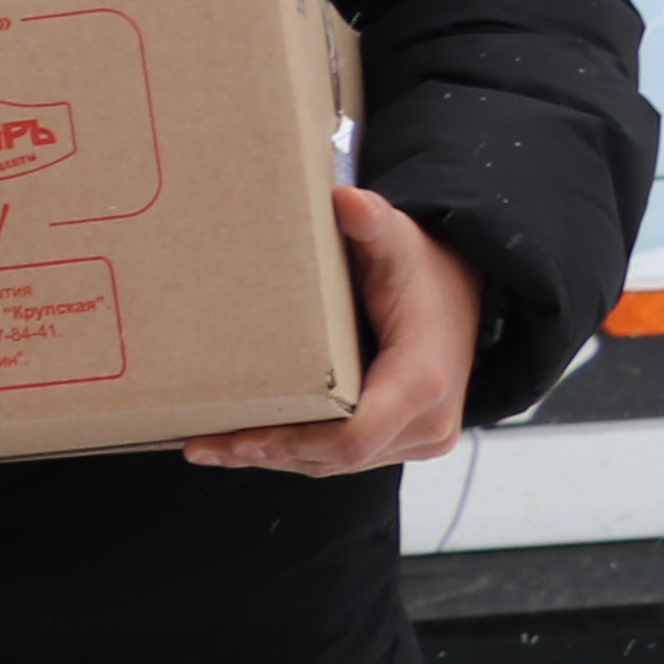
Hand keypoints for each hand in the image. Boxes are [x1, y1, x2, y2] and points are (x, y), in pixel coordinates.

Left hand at [190, 185, 482, 476]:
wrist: (462, 289)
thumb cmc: (420, 264)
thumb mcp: (397, 240)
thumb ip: (372, 223)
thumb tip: (346, 200)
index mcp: (421, 380)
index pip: (353, 437)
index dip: (293, 444)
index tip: (239, 439)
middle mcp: (429, 420)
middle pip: (337, 458)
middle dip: (268, 453)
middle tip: (201, 446)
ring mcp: (423, 435)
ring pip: (340, 463)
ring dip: (278, 458)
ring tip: (212, 448)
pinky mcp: (410, 438)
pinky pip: (350, 456)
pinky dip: (301, 452)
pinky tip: (250, 444)